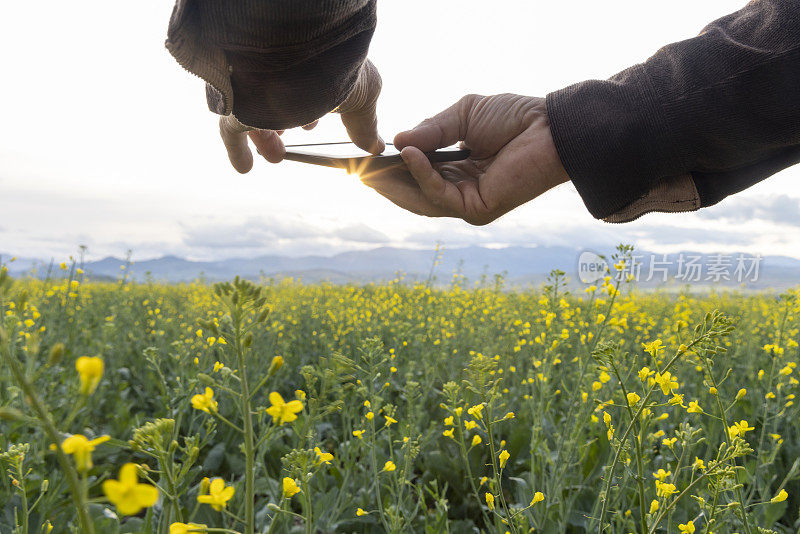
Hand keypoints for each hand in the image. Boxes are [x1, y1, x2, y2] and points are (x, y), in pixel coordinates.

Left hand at [220, 59, 384, 173]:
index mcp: (309, 66)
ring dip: (267, 136)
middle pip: (279, 100)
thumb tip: (376, 146)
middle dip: (289, 119)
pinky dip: (238, 151)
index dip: (313, 108)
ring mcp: (253, 90)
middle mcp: (278, 75)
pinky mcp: (234, 108)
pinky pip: (230, 132)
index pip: (308, 87)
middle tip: (296, 132)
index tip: (313, 126)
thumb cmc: (337, 69)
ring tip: (277, 154)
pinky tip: (245, 167)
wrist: (299, 61)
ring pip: (255, 115)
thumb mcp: (363, 95)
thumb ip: (366, 122)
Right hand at [361, 93, 569, 224]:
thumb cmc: (515, 118)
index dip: (390, 170)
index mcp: (458, 170)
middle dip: (384, 182)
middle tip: (357, 170)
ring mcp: (468, 203)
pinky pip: (439, 194)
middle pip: (412, 193)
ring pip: (421, 200)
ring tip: (370, 169)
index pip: (416, 176)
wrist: (550, 127)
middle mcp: (461, 190)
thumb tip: (397, 141)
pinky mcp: (477, 209)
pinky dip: (421, 176)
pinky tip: (408, 156)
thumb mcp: (464, 116)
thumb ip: (431, 130)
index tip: (364, 161)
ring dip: (394, 184)